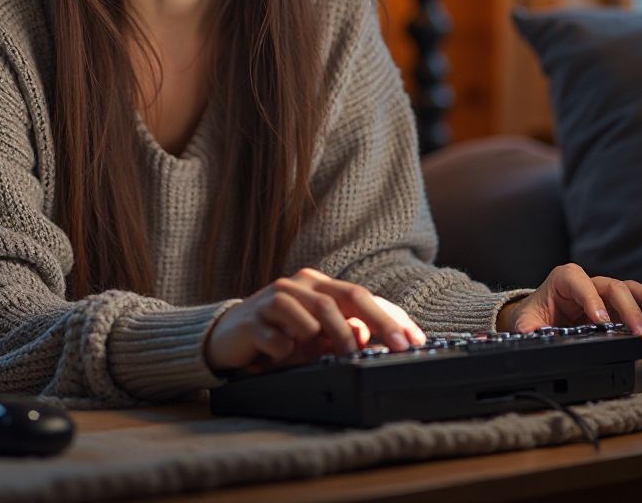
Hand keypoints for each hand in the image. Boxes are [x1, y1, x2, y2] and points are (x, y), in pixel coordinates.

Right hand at [204, 267, 425, 373]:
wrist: (227, 338)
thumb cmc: (279, 335)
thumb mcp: (316, 337)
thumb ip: (342, 332)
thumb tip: (366, 336)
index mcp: (317, 284)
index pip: (361, 296)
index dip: (391, 317)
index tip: (414, 341)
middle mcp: (299, 284)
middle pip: (346, 297)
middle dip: (378, 322)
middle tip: (399, 347)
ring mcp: (275, 297)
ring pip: (318, 313)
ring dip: (333, 339)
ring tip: (333, 356)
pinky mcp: (253, 318)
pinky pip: (282, 337)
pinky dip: (291, 352)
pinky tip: (283, 356)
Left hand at [497, 263, 641, 338]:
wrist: (540, 317)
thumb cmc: (535, 315)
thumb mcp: (526, 322)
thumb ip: (527, 329)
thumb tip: (527, 336)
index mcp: (561, 281)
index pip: (576, 281)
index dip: (590, 298)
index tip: (601, 321)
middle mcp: (584, 283)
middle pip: (608, 285)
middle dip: (625, 307)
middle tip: (636, 332)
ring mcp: (600, 293)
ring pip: (624, 288)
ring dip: (641, 300)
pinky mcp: (611, 305)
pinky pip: (632, 298)